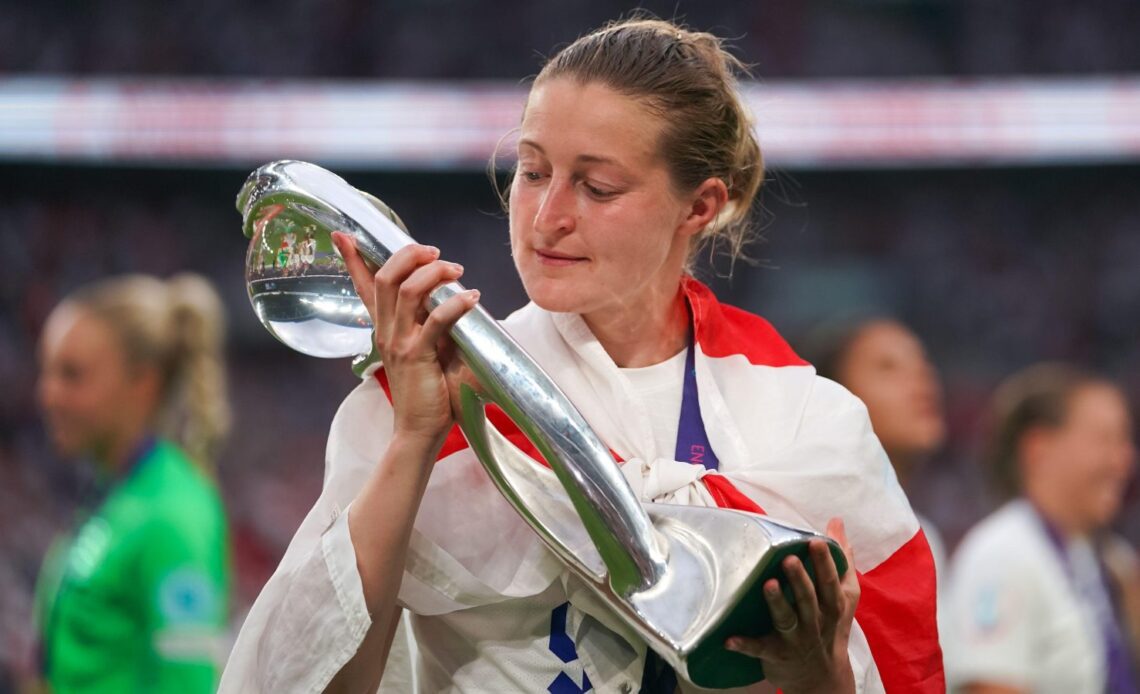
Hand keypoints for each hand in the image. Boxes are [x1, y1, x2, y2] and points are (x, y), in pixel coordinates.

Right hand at [333, 232, 479, 450]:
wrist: (418, 431)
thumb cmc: (427, 391)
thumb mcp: (426, 349)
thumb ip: (432, 324)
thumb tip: (457, 298)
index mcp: (384, 328)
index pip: (363, 287)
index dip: (352, 259)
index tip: (342, 234)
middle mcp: (385, 331)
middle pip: (385, 278)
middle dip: (408, 255)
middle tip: (435, 252)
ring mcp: (399, 343)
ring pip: (407, 292)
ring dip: (433, 273)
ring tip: (457, 271)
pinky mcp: (417, 356)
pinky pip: (435, 321)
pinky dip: (455, 304)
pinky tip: (472, 297)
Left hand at [725, 517, 859, 693]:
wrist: (822, 678)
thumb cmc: (830, 626)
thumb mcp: (844, 596)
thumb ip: (841, 559)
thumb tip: (836, 522)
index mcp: (832, 605)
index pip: (830, 582)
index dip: (824, 562)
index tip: (815, 541)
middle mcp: (815, 621)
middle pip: (808, 599)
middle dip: (800, 580)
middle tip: (788, 560)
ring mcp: (795, 639)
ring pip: (786, 620)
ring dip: (776, 603)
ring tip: (767, 585)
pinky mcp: (775, 654)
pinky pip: (759, 649)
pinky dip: (745, 645)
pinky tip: (728, 639)